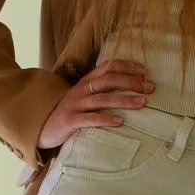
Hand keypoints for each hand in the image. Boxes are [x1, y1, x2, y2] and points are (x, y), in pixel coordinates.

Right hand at [37, 59, 154, 152]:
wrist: (44, 128)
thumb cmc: (71, 113)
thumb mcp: (85, 98)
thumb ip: (102, 92)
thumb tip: (133, 92)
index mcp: (86, 82)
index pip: (107, 67)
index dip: (126, 66)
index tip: (145, 71)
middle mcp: (81, 90)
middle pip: (108, 80)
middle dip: (130, 82)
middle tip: (150, 88)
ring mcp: (74, 105)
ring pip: (101, 99)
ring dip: (124, 100)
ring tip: (142, 102)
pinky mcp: (70, 121)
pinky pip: (89, 119)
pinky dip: (105, 119)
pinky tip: (120, 122)